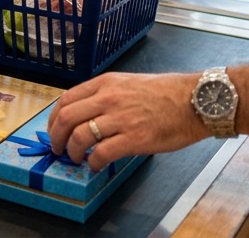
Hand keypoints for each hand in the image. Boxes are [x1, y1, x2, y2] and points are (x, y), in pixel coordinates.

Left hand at [47, 72, 204, 170]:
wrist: (195, 100)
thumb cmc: (166, 93)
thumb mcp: (128, 83)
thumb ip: (106, 95)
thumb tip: (86, 114)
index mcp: (106, 84)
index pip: (66, 99)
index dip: (53, 119)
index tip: (53, 130)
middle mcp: (109, 98)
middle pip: (66, 118)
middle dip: (56, 137)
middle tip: (58, 149)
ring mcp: (121, 118)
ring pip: (80, 136)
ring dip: (73, 152)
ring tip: (77, 159)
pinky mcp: (135, 138)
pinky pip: (102, 153)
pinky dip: (93, 162)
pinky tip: (96, 165)